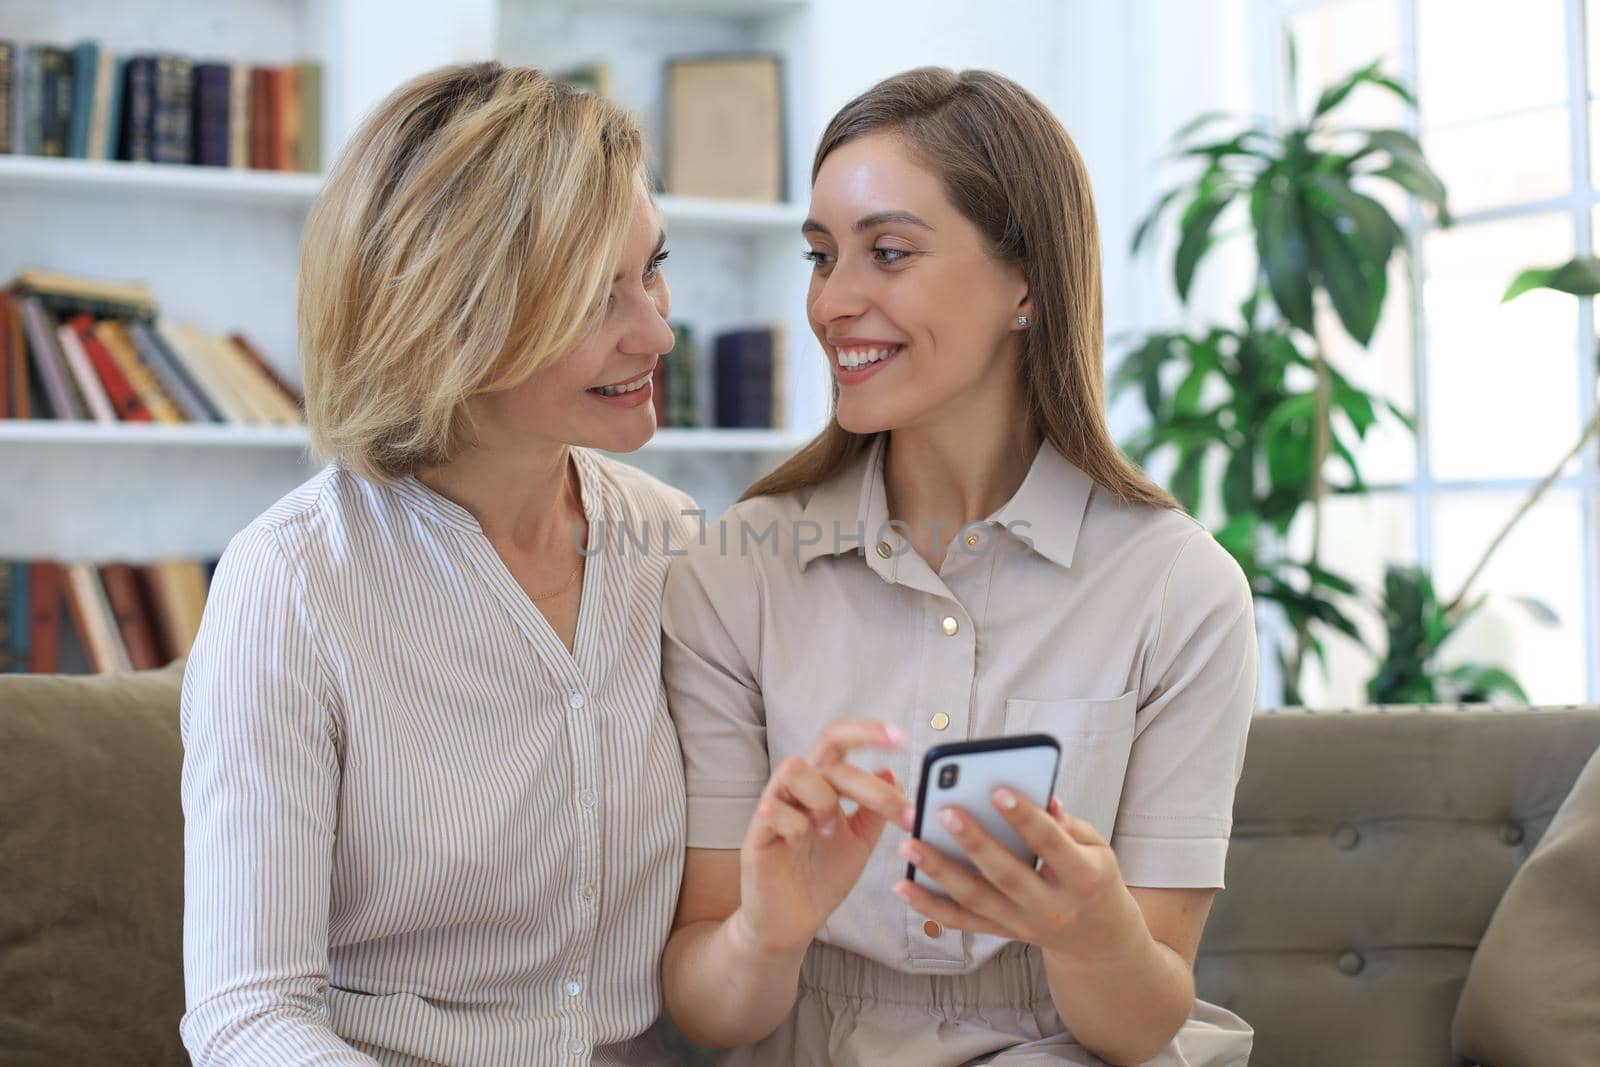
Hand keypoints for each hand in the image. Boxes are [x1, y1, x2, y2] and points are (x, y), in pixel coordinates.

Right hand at [731, 720, 912, 955]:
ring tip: (831, 829)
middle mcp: (798, 788)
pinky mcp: (756, 835)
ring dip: (823, 798)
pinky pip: (773, 809)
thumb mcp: (860, 842)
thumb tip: (891, 773)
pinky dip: (796, 824)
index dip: (868, 732)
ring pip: (794, 769)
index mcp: (823, 784)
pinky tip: (801, 843)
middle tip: (896, 806)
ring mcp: (774, 807)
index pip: (841, 741)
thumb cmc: (822, 877)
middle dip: (864, 771)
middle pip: (825, 747)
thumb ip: (874, 810)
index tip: (903, 739)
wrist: (793, 922)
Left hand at [893, 792, 1146, 965]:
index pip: (1050, 844)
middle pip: (1006, 874)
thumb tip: (1042, 796)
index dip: (1025, 818)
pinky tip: (903, 885)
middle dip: (972, 842)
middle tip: (942, 811)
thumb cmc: (1093, 876)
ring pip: (975, 899)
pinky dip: (929, 906)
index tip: (997, 790)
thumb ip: (1067, 824)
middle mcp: (1051, 907)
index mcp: (1082, 878)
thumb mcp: (1096, 847)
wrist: (1096, 938)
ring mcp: (1023, 925)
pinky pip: (961, 922)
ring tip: (908, 843)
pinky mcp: (1001, 933)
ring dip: (938, 871)